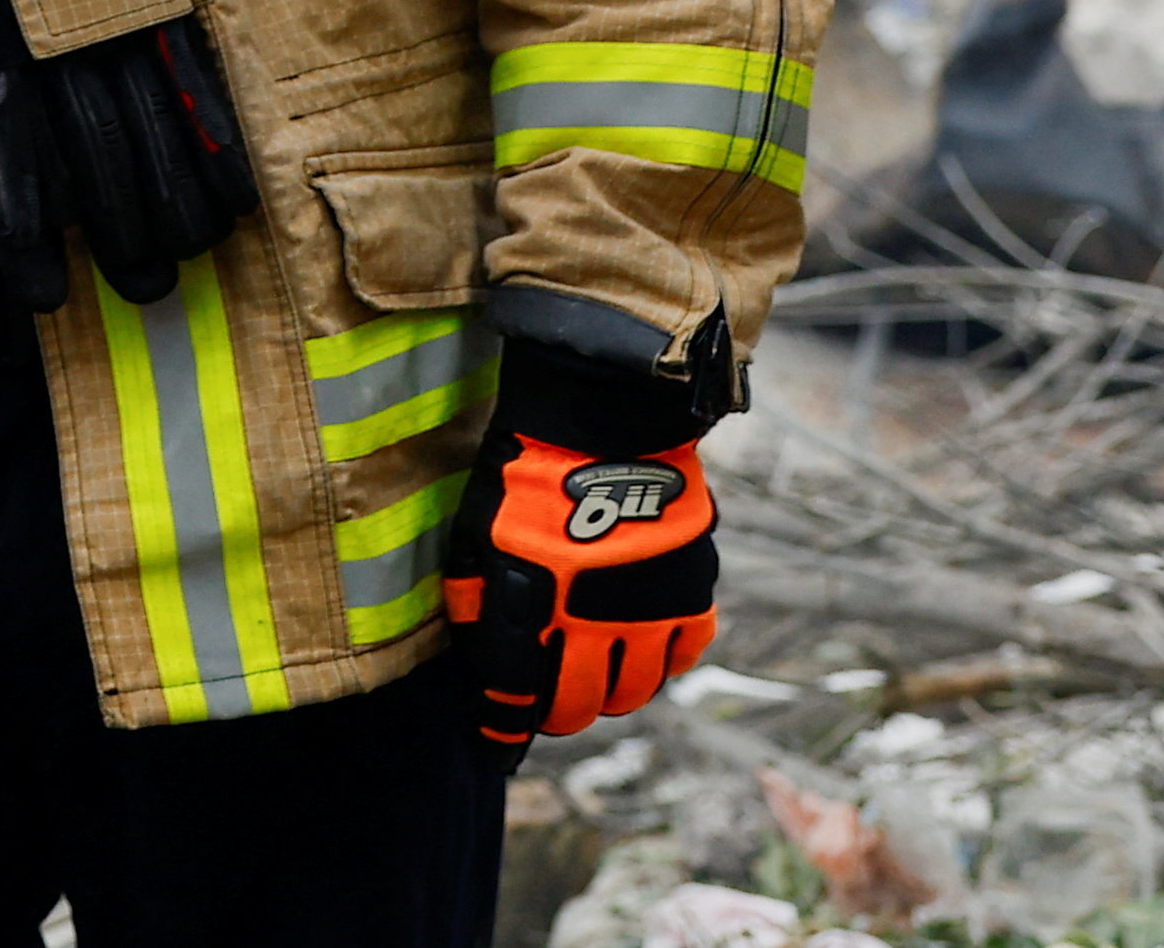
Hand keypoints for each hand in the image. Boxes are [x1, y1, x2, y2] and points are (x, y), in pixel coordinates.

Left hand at [442, 356, 719, 750]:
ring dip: (609, 694)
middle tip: (547, 706)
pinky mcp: (690, 589)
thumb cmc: (526, 468)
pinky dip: (663, 662)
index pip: (513, 694)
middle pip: (576, 705)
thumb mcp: (477, 527)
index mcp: (529, 602)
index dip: (502, 729)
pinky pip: (683, 654)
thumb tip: (475, 650)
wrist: (601, 416)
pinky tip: (644, 648)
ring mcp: (646, 608)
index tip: (495, 748)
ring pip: (632, 691)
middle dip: (555, 714)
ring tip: (595, 679)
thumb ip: (473, 593)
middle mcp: (589, 619)